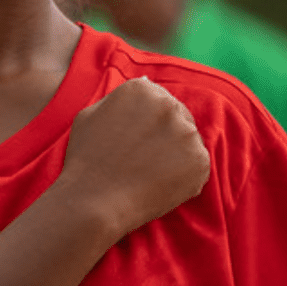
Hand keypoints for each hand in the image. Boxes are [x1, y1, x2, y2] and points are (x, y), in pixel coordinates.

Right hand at [55, 77, 209, 237]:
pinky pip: (198, 166)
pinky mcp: (200, 161)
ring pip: (188, 141)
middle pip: (178, 116)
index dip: (149, 123)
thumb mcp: (91, 114)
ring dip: (176, 155)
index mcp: (142, 89)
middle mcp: (168, 105)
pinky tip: (160, 185)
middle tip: (145, 161)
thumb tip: (147, 84)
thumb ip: (119, 98)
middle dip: (166, 136)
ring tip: (150, 174)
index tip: (138, 142)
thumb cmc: (86, 159)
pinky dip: (185, 177)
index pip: (158, 99)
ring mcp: (186, 133)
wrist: (93, 201)